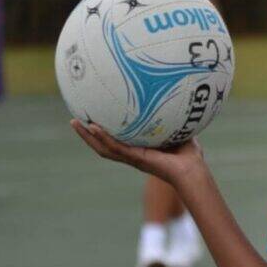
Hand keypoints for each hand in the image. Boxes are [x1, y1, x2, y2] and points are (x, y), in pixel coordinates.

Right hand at [71, 120, 208, 186]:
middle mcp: (131, 155)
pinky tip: (93, 127)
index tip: (91, 119)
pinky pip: (116, 148)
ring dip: (87, 136)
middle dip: (86, 134)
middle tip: (74, 120)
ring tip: (75, 122)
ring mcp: (132, 158)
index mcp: (138, 150)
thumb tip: (174, 95)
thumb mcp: (178, 130)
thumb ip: (173, 117)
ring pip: (102, 148)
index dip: (101, 132)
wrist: (192, 170)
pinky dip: (103, 138)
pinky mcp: (136, 159)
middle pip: (101, 145)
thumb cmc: (189, 154)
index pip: (114, 141)